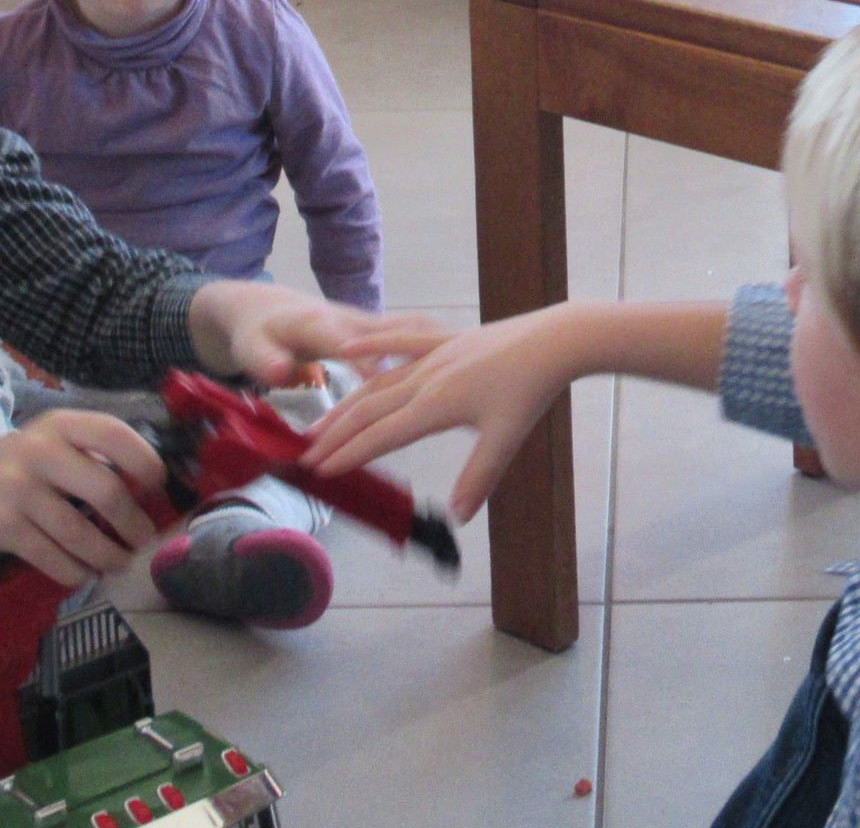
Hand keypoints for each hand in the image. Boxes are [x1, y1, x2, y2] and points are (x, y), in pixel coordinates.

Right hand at [0, 407, 166, 586]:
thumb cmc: (17, 468)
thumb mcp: (51, 445)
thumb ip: (91, 458)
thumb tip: (150, 493)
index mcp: (60, 425)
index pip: (112, 433)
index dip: (144, 460)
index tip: (158, 485)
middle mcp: (40, 451)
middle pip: (106, 491)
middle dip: (134, 523)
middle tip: (143, 539)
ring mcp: (18, 489)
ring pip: (80, 534)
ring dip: (108, 556)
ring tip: (119, 562)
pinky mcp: (2, 527)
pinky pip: (53, 559)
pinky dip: (76, 572)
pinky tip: (84, 573)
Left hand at [188, 278, 449, 386]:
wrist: (262, 306)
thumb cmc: (256, 332)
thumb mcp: (252, 347)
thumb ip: (265, 361)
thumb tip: (274, 374)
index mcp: (323, 324)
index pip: (350, 341)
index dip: (369, 360)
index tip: (388, 383)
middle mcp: (353, 322)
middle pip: (385, 344)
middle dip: (411, 369)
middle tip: (439, 399)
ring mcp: (370, 326)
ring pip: (405, 341)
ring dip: (429, 362)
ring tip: (462, 392)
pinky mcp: (379, 334)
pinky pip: (411, 343)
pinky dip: (433, 358)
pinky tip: (461, 382)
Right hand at [303, 308, 581, 520]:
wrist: (554, 339)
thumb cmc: (531, 390)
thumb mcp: (507, 439)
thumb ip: (479, 478)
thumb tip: (459, 518)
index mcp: (436, 405)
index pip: (381, 436)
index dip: (348, 455)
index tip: (320, 471)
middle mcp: (425, 378)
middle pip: (368, 409)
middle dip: (335, 434)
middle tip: (304, 454)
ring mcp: (433, 355)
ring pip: (377, 381)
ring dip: (346, 402)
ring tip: (322, 421)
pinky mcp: (445, 341)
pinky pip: (399, 343)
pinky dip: (371, 347)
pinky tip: (349, 350)